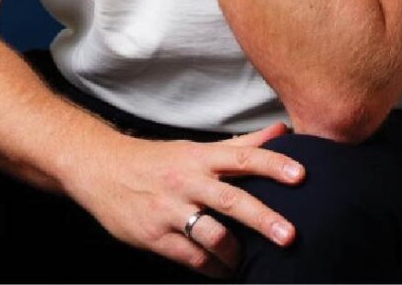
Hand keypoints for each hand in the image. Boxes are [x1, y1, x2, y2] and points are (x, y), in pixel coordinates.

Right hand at [67, 121, 303, 278]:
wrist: (102, 169)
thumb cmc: (157, 160)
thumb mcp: (196, 149)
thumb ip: (241, 145)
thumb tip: (282, 132)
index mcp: (199, 156)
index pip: (242, 156)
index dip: (272, 164)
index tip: (300, 175)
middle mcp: (187, 180)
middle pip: (231, 200)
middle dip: (263, 219)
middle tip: (290, 235)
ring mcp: (170, 209)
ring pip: (211, 234)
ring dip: (235, 252)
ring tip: (245, 261)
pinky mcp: (155, 235)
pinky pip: (191, 257)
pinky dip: (212, 267)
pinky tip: (223, 269)